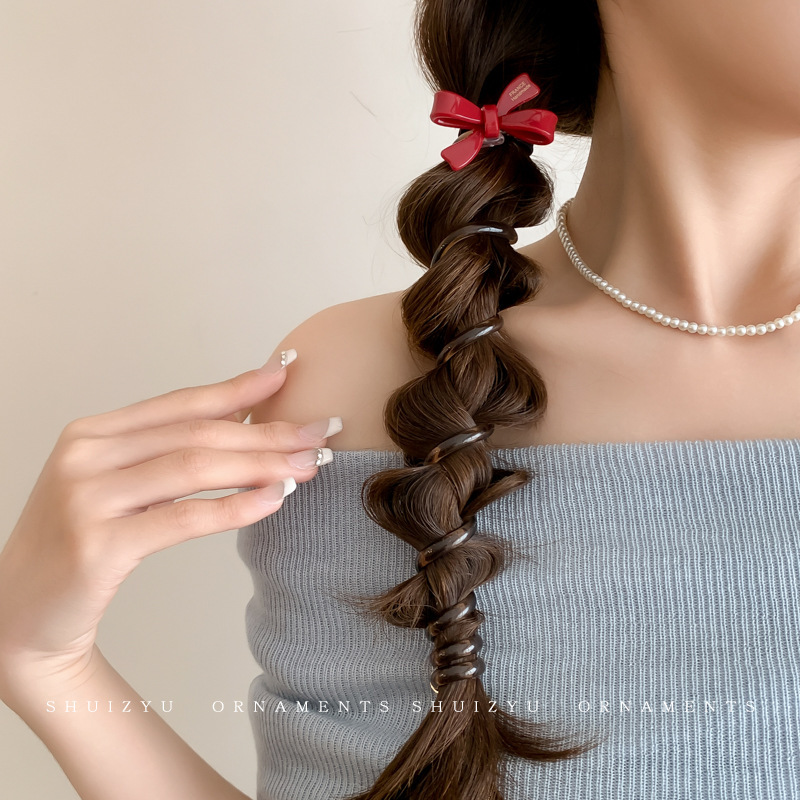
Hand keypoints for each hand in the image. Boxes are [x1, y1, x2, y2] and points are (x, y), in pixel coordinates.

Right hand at [0, 355, 339, 699]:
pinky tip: (272, 500)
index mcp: (92, 434)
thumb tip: (242, 427)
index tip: (287, 374)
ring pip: (193, 467)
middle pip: (196, 433)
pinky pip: (182, 517)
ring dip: (260, 464)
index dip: (239, 388)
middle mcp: (86, 455)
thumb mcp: (115, 485)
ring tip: (306, 466)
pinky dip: (233, 508)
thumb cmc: (79, 545)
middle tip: (319, 434)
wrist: (20, 617)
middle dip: (266, 432)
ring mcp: (87, 498)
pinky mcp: (96, 544)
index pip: (181, 403)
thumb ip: (165, 454)